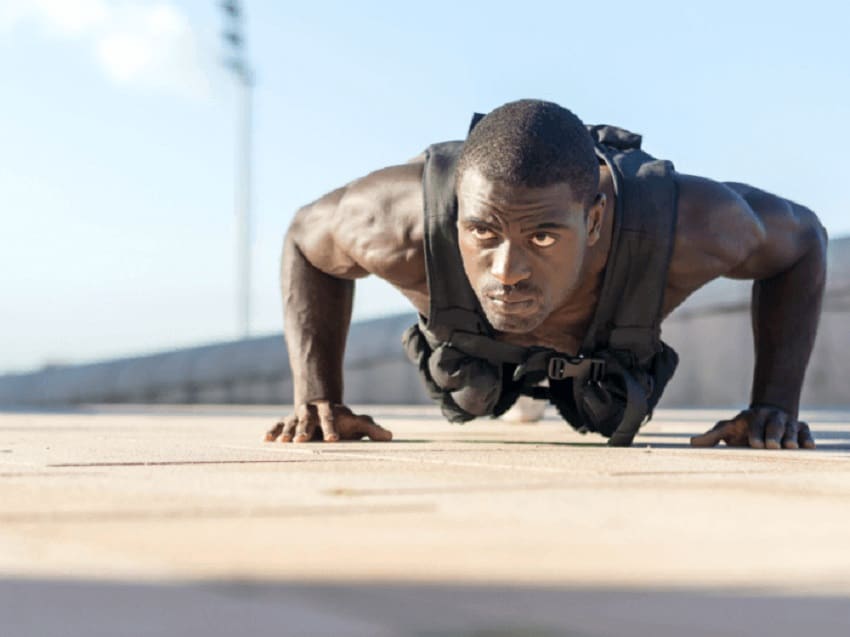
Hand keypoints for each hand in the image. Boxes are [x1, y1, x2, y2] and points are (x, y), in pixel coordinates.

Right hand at [264, 401, 392, 442]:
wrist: (320, 403)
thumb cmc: (343, 419)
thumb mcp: (358, 422)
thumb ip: (372, 429)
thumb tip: (390, 437)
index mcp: (329, 412)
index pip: (331, 420)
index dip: (331, 429)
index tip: (333, 440)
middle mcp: (312, 413)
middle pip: (308, 421)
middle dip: (304, 430)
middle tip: (300, 441)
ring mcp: (297, 416)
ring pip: (291, 423)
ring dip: (286, 432)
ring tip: (282, 443)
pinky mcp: (286, 421)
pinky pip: (278, 425)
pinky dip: (272, 432)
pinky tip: (265, 440)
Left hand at [690, 406, 814, 448]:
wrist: (769, 413)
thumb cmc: (743, 427)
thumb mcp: (727, 429)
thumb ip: (711, 436)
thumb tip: (690, 443)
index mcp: (752, 418)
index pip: (753, 425)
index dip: (754, 433)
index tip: (754, 444)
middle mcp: (771, 418)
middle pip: (774, 426)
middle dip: (773, 435)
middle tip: (772, 446)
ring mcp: (787, 423)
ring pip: (790, 429)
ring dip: (790, 437)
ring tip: (790, 447)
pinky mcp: (801, 429)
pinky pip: (806, 432)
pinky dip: (807, 438)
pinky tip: (808, 447)